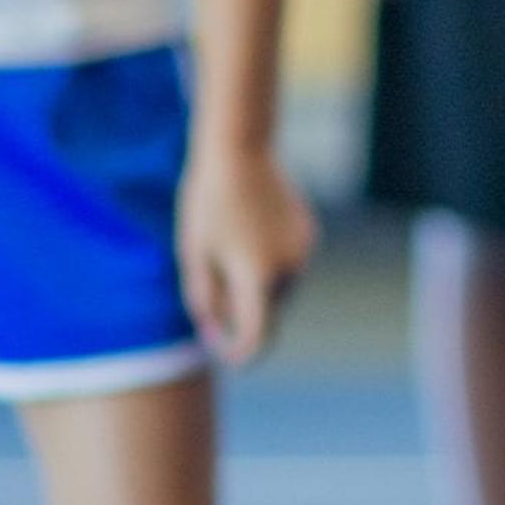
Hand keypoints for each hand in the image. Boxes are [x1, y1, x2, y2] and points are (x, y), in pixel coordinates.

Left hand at [177, 143, 317, 365]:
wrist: (238, 151)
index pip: (257, 336)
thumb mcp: (194, 258)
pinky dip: (270, 264)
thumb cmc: (207, 205)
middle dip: (243, 310)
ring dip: (257, 285)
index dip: (240, 353)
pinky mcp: (309, 234)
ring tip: (229, 246)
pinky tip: (248, 233)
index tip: (223, 354)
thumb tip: (215, 335)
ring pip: (280, 288)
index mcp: (258, 278)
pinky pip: (290, 265)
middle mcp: (290, 269)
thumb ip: (205, 303)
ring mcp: (304, 250)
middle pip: (268, 311)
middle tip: (212, 278)